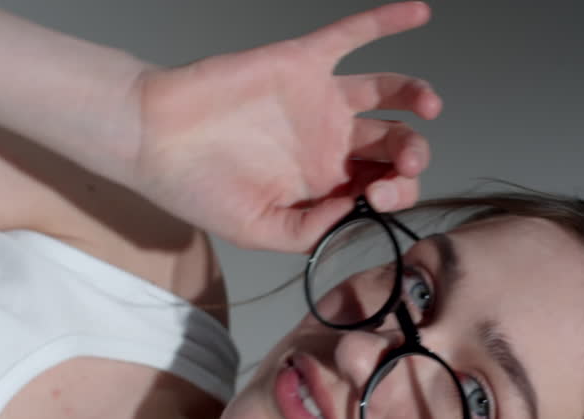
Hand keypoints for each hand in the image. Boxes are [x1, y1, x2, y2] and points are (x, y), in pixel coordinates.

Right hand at [128, 2, 441, 251]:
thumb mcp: (258, 230)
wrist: (153, 140)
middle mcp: (331, 143)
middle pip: (394, 145)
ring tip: (429, 106)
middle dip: (412, 155)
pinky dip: (387, 21)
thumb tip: (356, 215)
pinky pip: (352, 36)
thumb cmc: (198, 188)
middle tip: (404, 161)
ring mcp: (321, 101)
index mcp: (326, 186)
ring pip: (386, 93)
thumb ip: (311, 231)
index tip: (378, 198)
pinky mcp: (303, 63)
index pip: (383, 189)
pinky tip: (419, 12)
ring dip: (415, 97)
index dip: (396, 194)